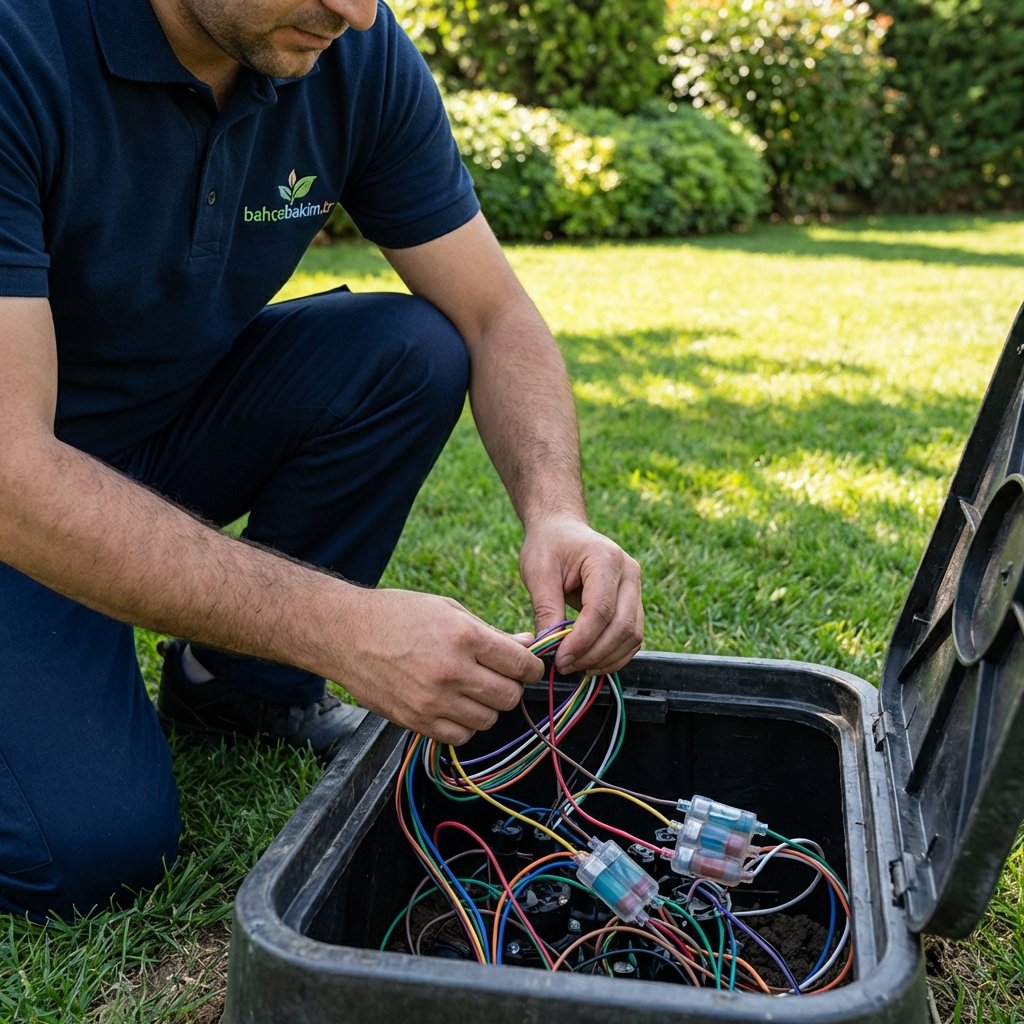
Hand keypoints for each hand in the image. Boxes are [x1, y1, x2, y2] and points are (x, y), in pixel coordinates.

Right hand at [335, 588, 542, 745]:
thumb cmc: (398, 615)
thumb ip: (490, 632)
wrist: (346, 634)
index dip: (531, 667)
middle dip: (510, 687)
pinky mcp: (416, 721)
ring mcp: (433, 701)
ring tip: (471, 689)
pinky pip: (460, 737)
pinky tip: (454, 705)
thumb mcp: (448, 609)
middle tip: (498, 677)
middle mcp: (452, 671)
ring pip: (488, 720)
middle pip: (509, 696)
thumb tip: (527, 644)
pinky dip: (464, 725)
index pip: (521, 665)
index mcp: (464, 637)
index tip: (527, 666)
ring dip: (487, 707)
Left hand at [519, 516, 642, 675]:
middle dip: (594, 654)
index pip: (601, 610)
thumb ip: (546, 609)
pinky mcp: (634, 602)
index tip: (560, 658)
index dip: (582, 641)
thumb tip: (548, 649)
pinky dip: (614, 655)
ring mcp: (636, 587)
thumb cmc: (548, 546)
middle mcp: (629, 572)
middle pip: (623, 626)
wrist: (562, 530)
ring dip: (606, 659)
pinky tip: (590, 661)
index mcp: (606, 559)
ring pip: (633, 636)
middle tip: (565, 666)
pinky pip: (632, 637)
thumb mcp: (538, 572)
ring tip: (576, 666)